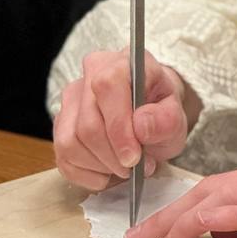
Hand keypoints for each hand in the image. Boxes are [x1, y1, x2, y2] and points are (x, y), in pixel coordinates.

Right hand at [53, 49, 188, 190]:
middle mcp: (89, 75)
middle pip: (87, 124)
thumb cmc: (161, 111)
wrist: (151, 113)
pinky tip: (107, 171)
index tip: (134, 158)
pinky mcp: (61, 124)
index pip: (107, 88)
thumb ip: (166, 120)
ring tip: (124, 168)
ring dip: (100, 166)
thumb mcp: (175, 116)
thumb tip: (141, 126)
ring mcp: (70, 99)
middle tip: (135, 168)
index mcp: (121, 63)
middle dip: (112, 156)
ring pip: (70, 143)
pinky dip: (86, 174)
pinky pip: (63, 157)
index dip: (119, 128)